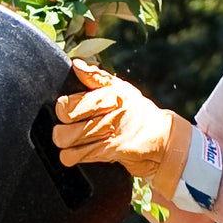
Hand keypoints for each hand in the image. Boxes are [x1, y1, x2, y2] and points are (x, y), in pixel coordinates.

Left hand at [51, 61, 181, 177]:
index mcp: (110, 95)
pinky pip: (75, 157)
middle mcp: (109, 114)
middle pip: (65, 119)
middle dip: (61, 124)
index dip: (63, 107)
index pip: (71, 102)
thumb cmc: (136, 111)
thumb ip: (95, 77)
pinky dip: (71, 156)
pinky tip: (78, 152)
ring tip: (70, 140)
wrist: (161, 139)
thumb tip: (76, 65)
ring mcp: (108, 135)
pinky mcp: (107, 153)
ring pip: (66, 140)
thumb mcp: (120, 88)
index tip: (66, 109)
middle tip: (67, 126)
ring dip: (64, 142)